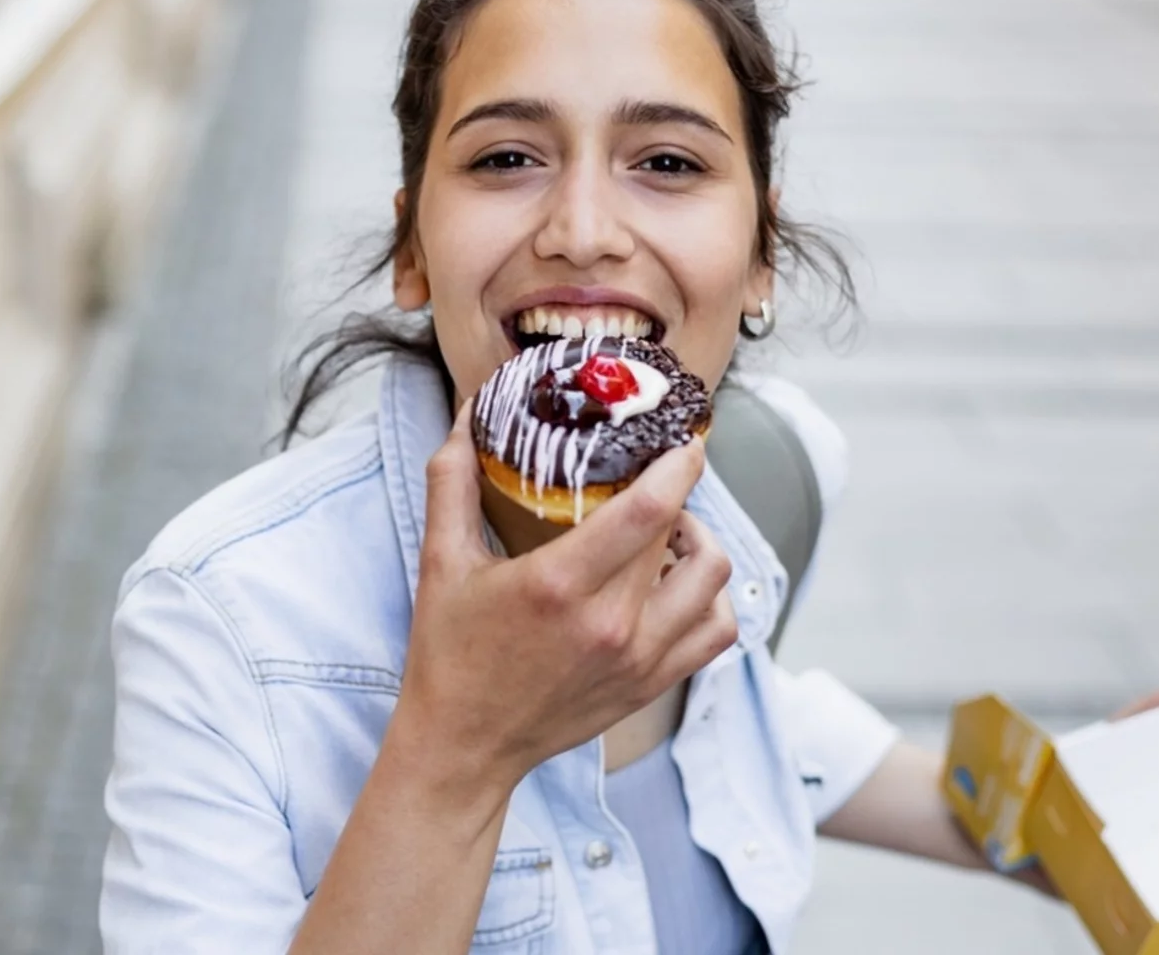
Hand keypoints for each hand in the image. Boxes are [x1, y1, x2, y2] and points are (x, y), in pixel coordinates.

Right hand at [390, 401, 737, 795]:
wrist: (465, 744)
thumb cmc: (450, 652)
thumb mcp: (442, 560)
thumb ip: (453, 481)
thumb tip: (466, 414)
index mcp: (557, 585)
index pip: (648, 510)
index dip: (677, 465)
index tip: (682, 439)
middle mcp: (608, 624)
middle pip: (681, 535)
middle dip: (676, 493)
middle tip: (653, 475)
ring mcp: (638, 659)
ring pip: (712, 581)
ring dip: (700, 543)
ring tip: (670, 528)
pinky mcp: (650, 684)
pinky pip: (716, 631)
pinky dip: (710, 599)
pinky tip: (677, 582)